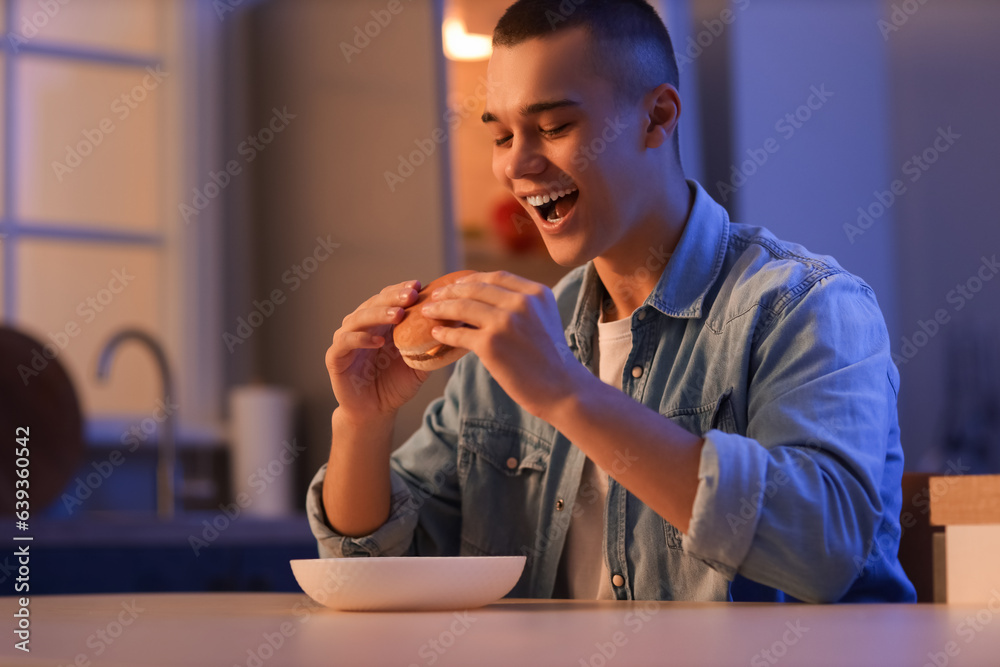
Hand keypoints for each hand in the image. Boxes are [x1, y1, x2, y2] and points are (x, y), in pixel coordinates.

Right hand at [324, 280, 431, 422]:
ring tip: (398, 314)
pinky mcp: (335, 356)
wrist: (375, 411)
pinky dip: (361, 338)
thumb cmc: (396, 384)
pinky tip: (379, 341)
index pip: (389, 298)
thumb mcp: (419, 363)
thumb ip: (432, 347)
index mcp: (379, 323)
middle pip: (374, 303)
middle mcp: (361, 326)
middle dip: (393, 297)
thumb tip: (458, 329)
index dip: (401, 290)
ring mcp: (346, 339)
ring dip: (378, 313)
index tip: (419, 285)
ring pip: (358, 318)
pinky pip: (345, 341)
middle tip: (411, 295)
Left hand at [421, 271, 589, 420]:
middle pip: (476, 288)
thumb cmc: (552, 359)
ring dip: (441, 308)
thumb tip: (490, 298)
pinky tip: (436, 335)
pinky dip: (444, 334)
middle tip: (436, 294)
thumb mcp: (544, 319)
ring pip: (462, 307)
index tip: (457, 283)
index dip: (472, 279)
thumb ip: (523, 304)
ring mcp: (505, 322)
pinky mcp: (490, 345)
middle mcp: (521, 303)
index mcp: (536, 293)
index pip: (496, 277)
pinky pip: (459, 335)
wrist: (563, 389)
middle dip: (452, 290)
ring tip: (428, 311)